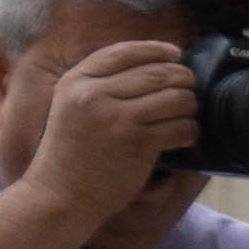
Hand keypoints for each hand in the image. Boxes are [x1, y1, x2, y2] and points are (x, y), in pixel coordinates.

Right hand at [9, 41, 195, 238]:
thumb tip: (157, 65)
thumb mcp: (71, 109)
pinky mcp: (137, 143)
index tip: (177, 54)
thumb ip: (102, 86)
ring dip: (190, 106)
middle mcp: (93, 95)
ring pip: (176, 97)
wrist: (58, 198)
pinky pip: (181, 126)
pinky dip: (190, 131)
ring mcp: (116, 119)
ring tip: (186, 115)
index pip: (124, 52)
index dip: (156, 50)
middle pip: (158, 73)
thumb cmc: (71, 155)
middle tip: (188, 91)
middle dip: (183, 79)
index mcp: (74, 83)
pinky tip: (185, 136)